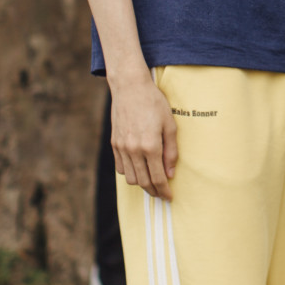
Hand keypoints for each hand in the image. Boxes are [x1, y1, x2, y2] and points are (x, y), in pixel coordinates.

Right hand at [110, 69, 178, 199]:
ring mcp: (121, 147)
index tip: (169, 197)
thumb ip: (171, 151)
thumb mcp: (170, 125)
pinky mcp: (114, 143)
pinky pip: (120, 168)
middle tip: (162, 194)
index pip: (158, 178)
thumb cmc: (154, 103)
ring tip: (152, 182)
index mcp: (150, 146)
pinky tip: (139, 170)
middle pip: (143, 182)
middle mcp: (134, 150)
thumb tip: (170, 173)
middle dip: (154, 191)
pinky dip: (129, 173)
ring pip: (130, 178)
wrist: (130, 87)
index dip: (164, 191)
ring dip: (141, 184)